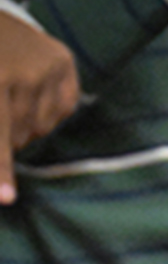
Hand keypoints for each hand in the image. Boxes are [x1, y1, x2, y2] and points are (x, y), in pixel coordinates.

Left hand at [0, 13, 79, 203]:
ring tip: (9, 99)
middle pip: (17, 136)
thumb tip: (4, 148)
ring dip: (23, 128)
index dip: (0, 169)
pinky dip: (45, 111)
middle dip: (4, 140)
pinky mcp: (65, 64)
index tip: (6, 199)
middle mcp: (24, 73)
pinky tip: (30, 92)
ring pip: (39, 129)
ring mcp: (48, 67)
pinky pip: (62, 111)